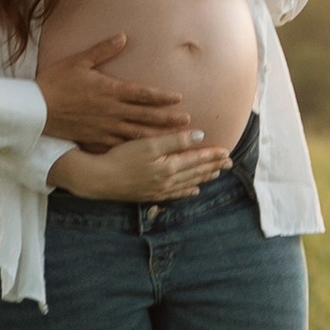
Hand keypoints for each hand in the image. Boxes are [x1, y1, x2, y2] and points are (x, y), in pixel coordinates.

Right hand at [35, 30, 193, 149]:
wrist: (35, 110)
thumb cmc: (56, 82)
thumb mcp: (79, 60)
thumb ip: (103, 50)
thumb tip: (123, 37)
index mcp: (110, 90)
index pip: (143, 94)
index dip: (162, 97)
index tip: (179, 99)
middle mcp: (111, 111)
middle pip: (146, 117)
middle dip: (168, 120)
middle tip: (188, 124)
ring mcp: (104, 128)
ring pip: (137, 135)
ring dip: (157, 137)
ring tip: (175, 141)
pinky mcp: (95, 139)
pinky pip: (119, 146)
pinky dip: (134, 150)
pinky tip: (145, 155)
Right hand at [50, 133, 224, 201]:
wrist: (99, 179)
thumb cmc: (121, 157)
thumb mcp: (149, 143)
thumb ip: (175, 140)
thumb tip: (200, 135)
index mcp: (170, 166)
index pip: (197, 159)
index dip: (213, 154)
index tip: (226, 151)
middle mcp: (168, 181)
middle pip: (196, 172)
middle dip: (213, 166)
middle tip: (229, 163)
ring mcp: (159, 190)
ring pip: (189, 183)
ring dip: (204, 177)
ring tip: (217, 173)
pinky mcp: (150, 195)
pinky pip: (176, 194)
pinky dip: (188, 191)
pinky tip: (194, 191)